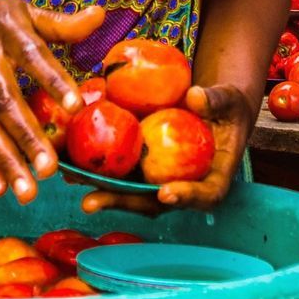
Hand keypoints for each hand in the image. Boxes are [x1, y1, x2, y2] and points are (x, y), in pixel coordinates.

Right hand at [0, 0, 104, 203]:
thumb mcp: (25, 11)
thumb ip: (62, 24)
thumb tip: (101, 15)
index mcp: (6, 31)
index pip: (32, 55)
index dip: (53, 80)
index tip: (77, 106)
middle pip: (4, 102)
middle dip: (27, 137)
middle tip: (50, 170)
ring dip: (4, 161)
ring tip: (27, 192)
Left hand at [78, 83, 253, 215]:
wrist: (214, 107)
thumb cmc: (227, 106)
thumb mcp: (228, 100)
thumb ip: (216, 100)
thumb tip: (195, 96)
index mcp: (212, 178)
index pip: (205, 195)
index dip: (186, 198)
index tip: (165, 193)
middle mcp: (182, 185)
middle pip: (154, 201)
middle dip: (122, 202)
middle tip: (92, 201)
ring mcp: (159, 177)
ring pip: (130, 189)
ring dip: (99, 188)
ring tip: (70, 180)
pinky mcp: (142, 166)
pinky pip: (120, 169)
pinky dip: (96, 165)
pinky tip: (70, 157)